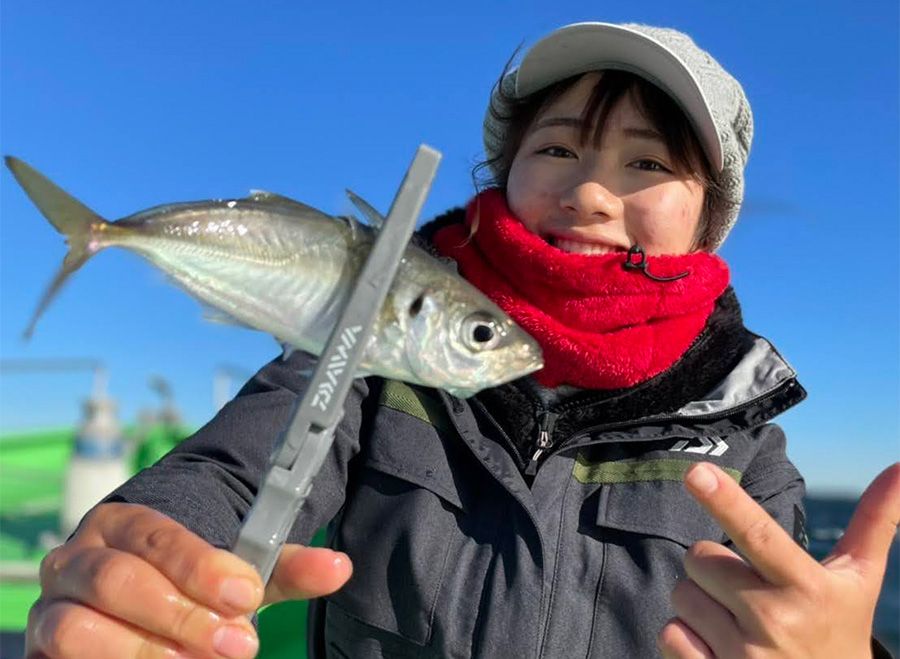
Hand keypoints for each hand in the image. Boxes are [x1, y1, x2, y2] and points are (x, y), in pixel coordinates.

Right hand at [26, 502, 352, 657]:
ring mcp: (54, 607)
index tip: (246, 597)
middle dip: (182, 617)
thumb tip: (339, 567)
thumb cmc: (189, 584)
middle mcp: (80, 559)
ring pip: (78, 629)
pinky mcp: (43, 650)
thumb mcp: (236, 574)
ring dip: (144, 650)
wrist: (134, 601)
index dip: (201, 567)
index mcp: (127, 524)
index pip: (158, 535)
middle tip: (237, 644)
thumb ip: (283, 569)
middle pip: (118, 581)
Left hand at [658, 462, 899, 658]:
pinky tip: (719, 648)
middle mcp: (774, 619)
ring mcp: (743, 653)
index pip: (758, 534)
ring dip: (700, 602)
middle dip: (714, 567)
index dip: (725, 500)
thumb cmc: (839, 630)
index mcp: (806, 587)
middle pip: (700, 557)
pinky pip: (670, 633)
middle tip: (746, 589)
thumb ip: (874, 522)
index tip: (696, 472)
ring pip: (682, 594)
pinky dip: (685, 637)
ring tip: (737, 621)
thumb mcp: (859, 580)